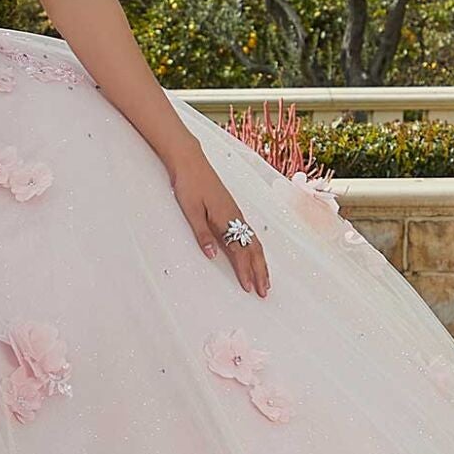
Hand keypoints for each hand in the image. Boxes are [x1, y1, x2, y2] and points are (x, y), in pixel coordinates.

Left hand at [168, 149, 270, 296]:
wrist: (190, 161)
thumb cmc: (188, 184)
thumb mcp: (191, 211)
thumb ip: (202, 234)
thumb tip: (212, 256)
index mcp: (226, 219)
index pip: (239, 252)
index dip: (244, 271)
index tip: (249, 288)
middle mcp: (236, 217)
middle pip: (253, 250)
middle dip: (260, 272)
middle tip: (264, 291)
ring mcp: (236, 214)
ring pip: (254, 242)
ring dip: (261, 263)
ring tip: (265, 279)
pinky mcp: (233, 210)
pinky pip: (250, 234)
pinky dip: (256, 249)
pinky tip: (256, 255)